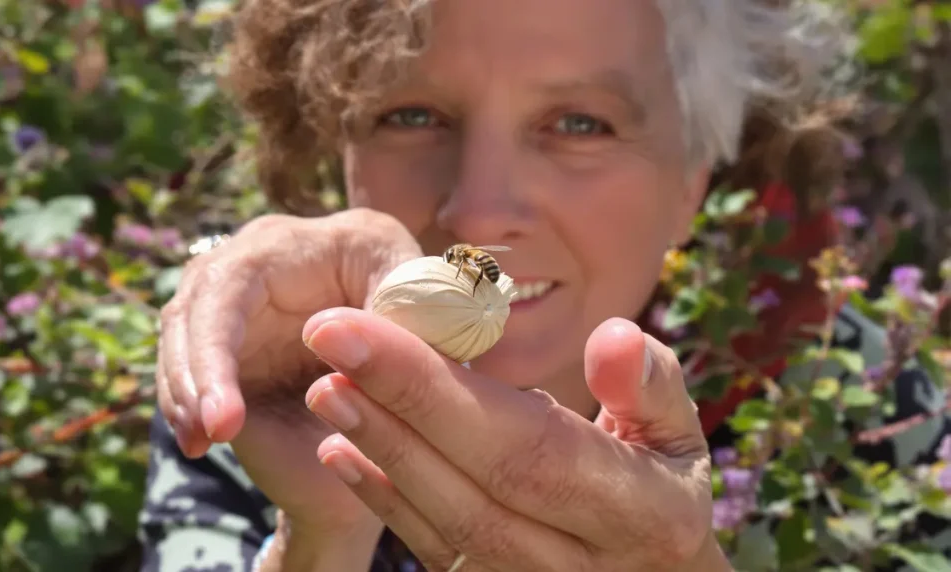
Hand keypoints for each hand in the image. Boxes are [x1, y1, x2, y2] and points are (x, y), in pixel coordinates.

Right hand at [155, 208, 421, 539]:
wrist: (413, 351)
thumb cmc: (425, 324)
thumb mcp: (429, 317)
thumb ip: (399, 321)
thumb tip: (331, 335)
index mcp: (310, 243)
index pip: (234, 280)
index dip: (217, 346)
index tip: (227, 418)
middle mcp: (261, 256)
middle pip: (196, 305)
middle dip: (192, 373)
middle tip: (205, 435)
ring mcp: (237, 293)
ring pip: (182, 335)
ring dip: (183, 392)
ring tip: (199, 444)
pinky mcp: (226, 331)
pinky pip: (191, 363)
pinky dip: (190, 402)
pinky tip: (199, 442)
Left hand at [300, 307, 725, 571]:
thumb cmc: (662, 487)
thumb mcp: (677, 434)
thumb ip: (651, 385)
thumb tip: (612, 337)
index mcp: (641, 513)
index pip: (528, 446)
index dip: (438, 390)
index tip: (360, 327)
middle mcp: (583, 565)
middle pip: (475, 488)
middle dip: (394, 408)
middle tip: (325, 339)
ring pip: (445, 527)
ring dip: (379, 452)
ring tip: (328, 388)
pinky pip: (434, 552)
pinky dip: (384, 500)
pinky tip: (341, 449)